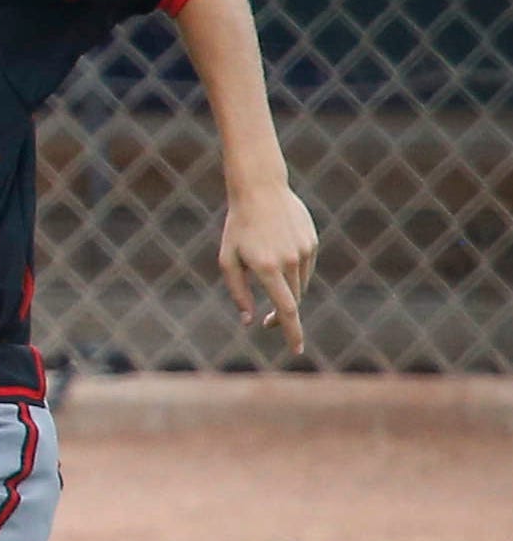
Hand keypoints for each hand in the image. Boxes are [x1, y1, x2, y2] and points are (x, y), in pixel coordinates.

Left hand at [217, 185, 315, 356]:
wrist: (260, 190)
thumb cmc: (237, 228)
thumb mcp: (228, 260)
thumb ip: (238, 293)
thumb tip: (249, 321)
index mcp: (267, 268)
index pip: (286, 309)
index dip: (292, 332)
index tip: (296, 350)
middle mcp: (290, 261)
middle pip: (292, 300)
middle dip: (281, 316)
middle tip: (266, 323)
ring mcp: (304, 251)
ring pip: (300, 285)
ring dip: (287, 293)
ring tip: (266, 277)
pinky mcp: (312, 242)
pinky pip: (305, 268)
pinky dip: (294, 274)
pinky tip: (279, 257)